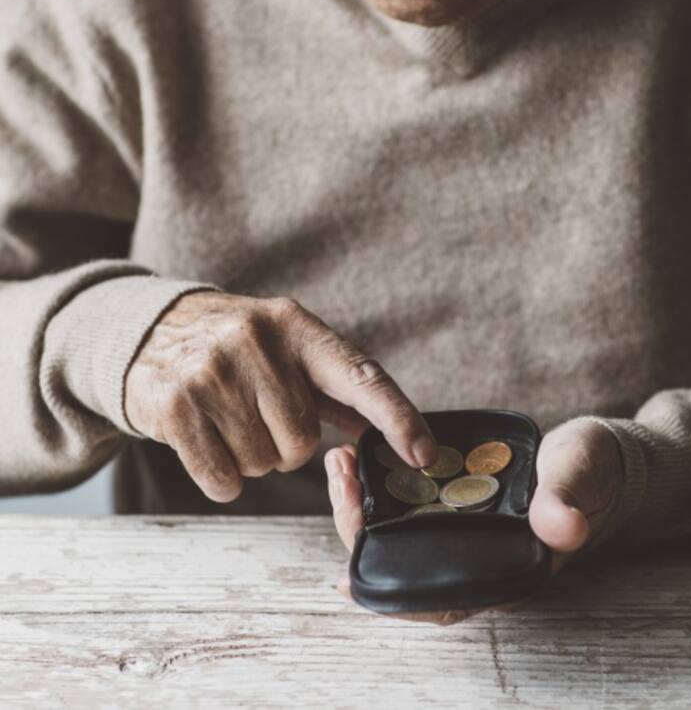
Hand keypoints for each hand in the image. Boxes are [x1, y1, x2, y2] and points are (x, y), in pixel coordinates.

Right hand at [126, 291, 436, 502]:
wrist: (148, 331)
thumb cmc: (237, 350)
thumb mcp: (288, 350)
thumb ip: (341, 389)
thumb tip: (403, 432)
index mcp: (299, 328)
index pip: (362, 377)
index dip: (398, 419)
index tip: (424, 455)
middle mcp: (257, 341)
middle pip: (303, 440)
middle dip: (287, 447)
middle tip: (261, 421)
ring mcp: (213, 371)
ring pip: (264, 462)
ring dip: (252, 460)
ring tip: (230, 423)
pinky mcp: (175, 404)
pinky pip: (222, 477)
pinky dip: (223, 479)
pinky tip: (209, 446)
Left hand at [326, 417, 623, 624]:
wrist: (600, 454)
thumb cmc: (595, 471)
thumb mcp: (582, 474)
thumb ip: (567, 497)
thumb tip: (561, 525)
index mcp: (507, 571)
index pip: (440, 599)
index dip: (392, 595)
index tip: (346, 576)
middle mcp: (480, 561)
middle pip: (407, 566)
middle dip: (363, 529)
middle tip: (342, 480)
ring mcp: (468, 534)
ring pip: (403, 535)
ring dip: (366, 505)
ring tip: (342, 463)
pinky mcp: (461, 506)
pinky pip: (412, 507)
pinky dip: (383, 488)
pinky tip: (360, 465)